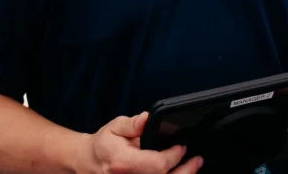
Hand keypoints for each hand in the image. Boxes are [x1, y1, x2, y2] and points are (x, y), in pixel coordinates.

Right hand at [85, 112, 202, 173]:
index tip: (182, 147)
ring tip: (193, 166)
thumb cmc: (104, 145)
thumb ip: (132, 124)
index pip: (157, 165)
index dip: (173, 156)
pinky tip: (179, 172)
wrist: (91, 163)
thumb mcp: (115, 127)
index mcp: (124, 163)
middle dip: (185, 171)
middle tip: (197, 160)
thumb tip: (146, 119)